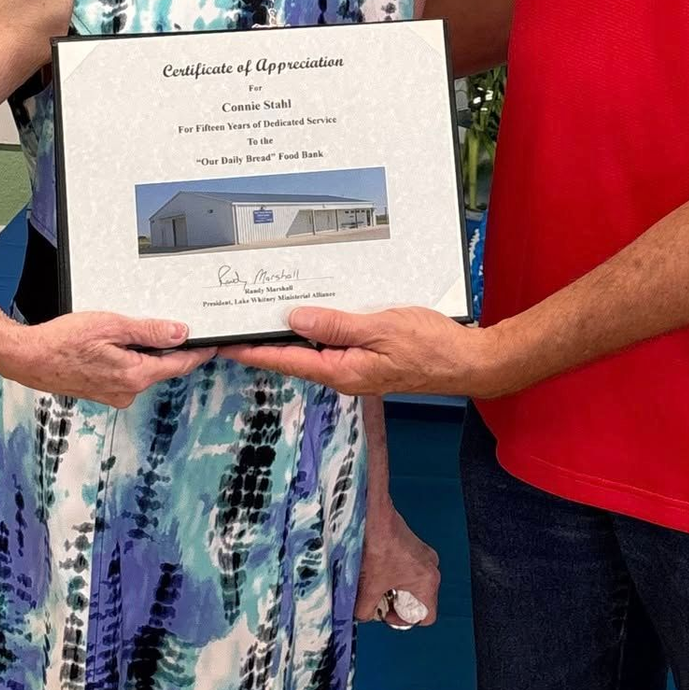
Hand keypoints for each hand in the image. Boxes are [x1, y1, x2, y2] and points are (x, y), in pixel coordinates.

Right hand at [0, 312, 214, 406]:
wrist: (28, 358)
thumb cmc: (63, 341)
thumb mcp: (112, 326)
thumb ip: (149, 331)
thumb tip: (180, 333)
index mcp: (134, 376)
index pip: (179, 365)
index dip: (199, 352)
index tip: (215, 343)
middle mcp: (127, 391)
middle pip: (164, 368)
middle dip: (175, 349)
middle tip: (186, 328)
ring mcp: (114, 394)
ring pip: (145, 370)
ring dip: (150, 352)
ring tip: (146, 329)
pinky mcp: (103, 390)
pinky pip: (128, 373)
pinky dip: (133, 358)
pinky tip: (123, 342)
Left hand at [221, 306, 516, 397]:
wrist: (464, 361)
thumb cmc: (428, 345)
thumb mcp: (380, 328)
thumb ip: (337, 324)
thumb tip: (295, 319)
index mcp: (341, 369)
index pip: (286, 359)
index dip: (253, 350)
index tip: (224, 344)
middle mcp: (343, 372)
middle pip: (295, 356)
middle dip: (265, 341)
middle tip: (236, 325)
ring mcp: (355, 367)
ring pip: (313, 349)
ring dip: (289, 335)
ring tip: (263, 318)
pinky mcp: (367, 359)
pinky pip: (333, 344)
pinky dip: (316, 330)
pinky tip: (311, 317)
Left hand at [355, 504, 439, 627]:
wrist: (374, 515)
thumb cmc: (377, 545)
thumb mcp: (368, 586)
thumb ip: (365, 610)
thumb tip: (362, 617)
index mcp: (428, 581)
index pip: (426, 617)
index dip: (403, 621)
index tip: (386, 613)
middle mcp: (431, 567)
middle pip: (418, 600)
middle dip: (396, 603)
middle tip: (378, 598)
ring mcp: (424, 555)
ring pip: (412, 585)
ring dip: (394, 588)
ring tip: (375, 582)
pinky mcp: (414, 545)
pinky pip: (408, 570)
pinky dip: (394, 574)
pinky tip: (377, 568)